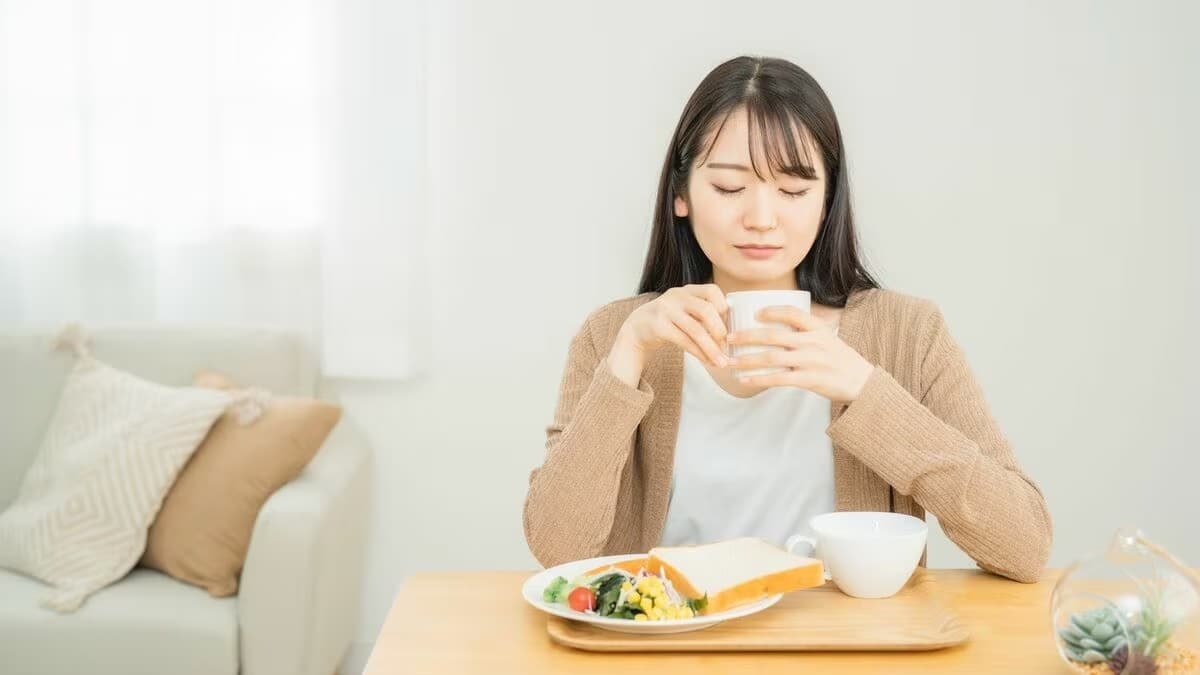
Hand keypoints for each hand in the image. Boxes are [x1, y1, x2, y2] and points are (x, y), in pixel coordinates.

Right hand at [608, 284, 729, 385]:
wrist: (637, 328)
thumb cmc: (669, 321)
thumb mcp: (686, 311)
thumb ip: (704, 315)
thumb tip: (733, 332)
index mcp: (687, 290)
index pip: (712, 290)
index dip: (724, 307)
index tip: (729, 325)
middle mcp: (676, 296)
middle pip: (705, 310)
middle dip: (720, 330)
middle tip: (728, 346)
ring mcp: (665, 310)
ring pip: (695, 329)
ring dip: (711, 348)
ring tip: (722, 362)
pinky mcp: (658, 326)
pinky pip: (684, 341)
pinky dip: (698, 353)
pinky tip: (707, 361)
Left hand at [726, 306, 874, 403]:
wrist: (862, 382)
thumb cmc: (840, 359)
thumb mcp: (828, 337)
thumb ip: (806, 330)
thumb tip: (779, 323)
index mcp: (817, 328)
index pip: (792, 312)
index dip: (772, 311)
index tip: (755, 313)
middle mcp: (813, 341)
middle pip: (773, 335)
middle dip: (747, 336)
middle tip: (728, 337)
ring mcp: (810, 361)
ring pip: (771, 358)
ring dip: (747, 360)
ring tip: (729, 361)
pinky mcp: (809, 379)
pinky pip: (778, 378)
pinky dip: (758, 379)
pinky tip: (744, 380)